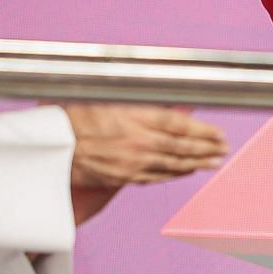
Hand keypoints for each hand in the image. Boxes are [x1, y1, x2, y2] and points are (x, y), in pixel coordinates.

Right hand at [63, 104, 228, 191]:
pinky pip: (155, 177)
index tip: (219, 133)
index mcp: (135, 118)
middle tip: (224, 148)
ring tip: (214, 162)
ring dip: (197, 162)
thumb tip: (170, 98)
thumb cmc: (73, 116)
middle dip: (206, 148)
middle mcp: (137, 142)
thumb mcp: (108, 96)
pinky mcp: (121, 177)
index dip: (203, 130)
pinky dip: (175, 173)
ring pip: (172, 164)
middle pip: (181, 146)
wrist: (48, 146)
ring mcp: (130, 163)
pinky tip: (186, 171)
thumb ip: (140, 98)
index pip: (179, 125)